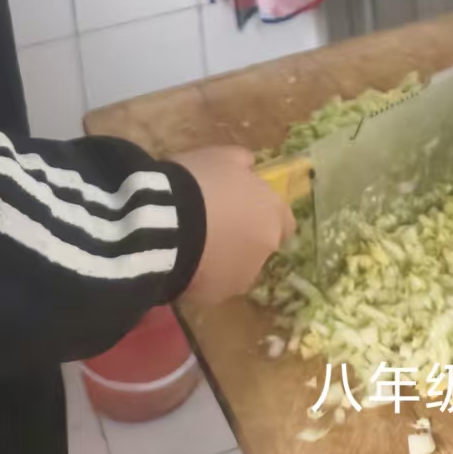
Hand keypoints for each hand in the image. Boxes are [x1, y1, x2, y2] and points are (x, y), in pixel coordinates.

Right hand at [172, 145, 296, 308]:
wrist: (166, 224)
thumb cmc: (199, 184)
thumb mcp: (222, 156)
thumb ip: (242, 162)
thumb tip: (250, 166)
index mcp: (271, 215)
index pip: (285, 223)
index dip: (265, 215)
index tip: (245, 209)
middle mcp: (264, 250)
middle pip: (259, 246)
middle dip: (242, 238)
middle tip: (213, 225)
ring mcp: (241, 278)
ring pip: (237, 268)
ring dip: (224, 259)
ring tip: (193, 245)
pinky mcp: (216, 297)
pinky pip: (212, 285)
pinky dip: (202, 275)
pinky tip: (182, 261)